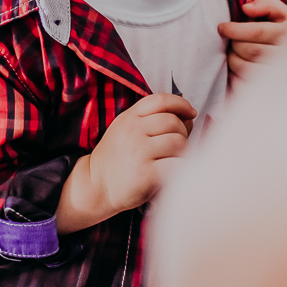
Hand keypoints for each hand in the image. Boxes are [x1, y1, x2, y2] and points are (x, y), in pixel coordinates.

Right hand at [56, 93, 195, 232]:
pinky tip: (175, 171)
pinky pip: (177, 164)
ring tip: (176, 158)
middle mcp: (133, 131)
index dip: (180, 103)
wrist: (96, 185)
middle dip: (183, 131)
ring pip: (178, 142)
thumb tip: (188, 117)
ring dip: (184, 151)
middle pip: (173, 121)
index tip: (190, 112)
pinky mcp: (146, 174)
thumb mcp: (126, 129)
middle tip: (179, 144)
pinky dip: (183, 167)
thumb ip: (151, 120)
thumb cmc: (117, 158)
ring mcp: (139, 152)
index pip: (160, 100)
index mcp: (129, 117)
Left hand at [218, 0, 286, 82]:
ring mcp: (281, 78)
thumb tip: (246, 9)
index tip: (222, 28)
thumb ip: (266, 4)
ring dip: (233, 60)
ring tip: (235, 55)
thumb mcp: (281, 14)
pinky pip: (244, 86)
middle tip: (232, 43)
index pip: (258, 32)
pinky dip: (234, 78)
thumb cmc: (284, 34)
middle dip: (234, 44)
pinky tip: (237, 71)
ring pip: (245, 68)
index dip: (235, 29)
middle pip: (249, 50)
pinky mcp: (270, 93)